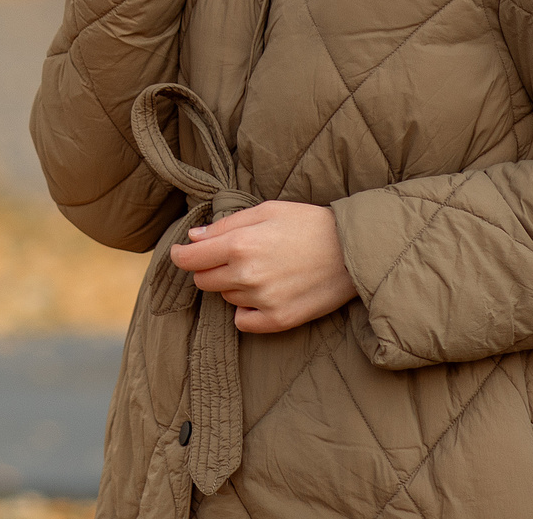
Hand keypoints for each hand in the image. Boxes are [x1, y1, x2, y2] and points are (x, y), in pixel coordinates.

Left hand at [167, 200, 357, 333]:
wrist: (352, 251)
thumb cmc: (308, 224)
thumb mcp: (266, 211)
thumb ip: (226, 225)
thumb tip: (193, 237)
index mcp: (240, 245)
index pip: (189, 258)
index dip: (180, 255)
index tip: (180, 253)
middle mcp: (247, 276)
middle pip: (203, 281)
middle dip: (209, 268)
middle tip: (232, 257)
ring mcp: (263, 301)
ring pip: (225, 298)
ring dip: (233, 286)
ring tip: (261, 270)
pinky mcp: (279, 320)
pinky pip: (243, 322)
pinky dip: (246, 311)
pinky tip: (263, 295)